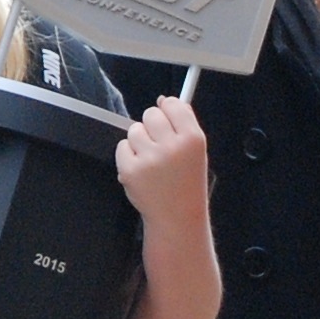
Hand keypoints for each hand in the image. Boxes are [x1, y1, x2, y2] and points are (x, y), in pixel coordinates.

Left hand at [115, 98, 210, 228]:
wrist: (177, 218)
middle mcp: (172, 146)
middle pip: (151, 114)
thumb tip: (164, 100)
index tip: (168, 122)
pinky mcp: (130, 170)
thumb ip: (183, 123)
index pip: (173, 104)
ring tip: (151, 162)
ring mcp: (150, 158)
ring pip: (134, 130)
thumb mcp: (197, 152)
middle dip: (152, 127)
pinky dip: (128, 157)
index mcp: (193, 139)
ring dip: (139, 142)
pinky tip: (142, 171)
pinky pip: (122, 147)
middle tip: (160, 147)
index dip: (168, 111)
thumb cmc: (186, 184)